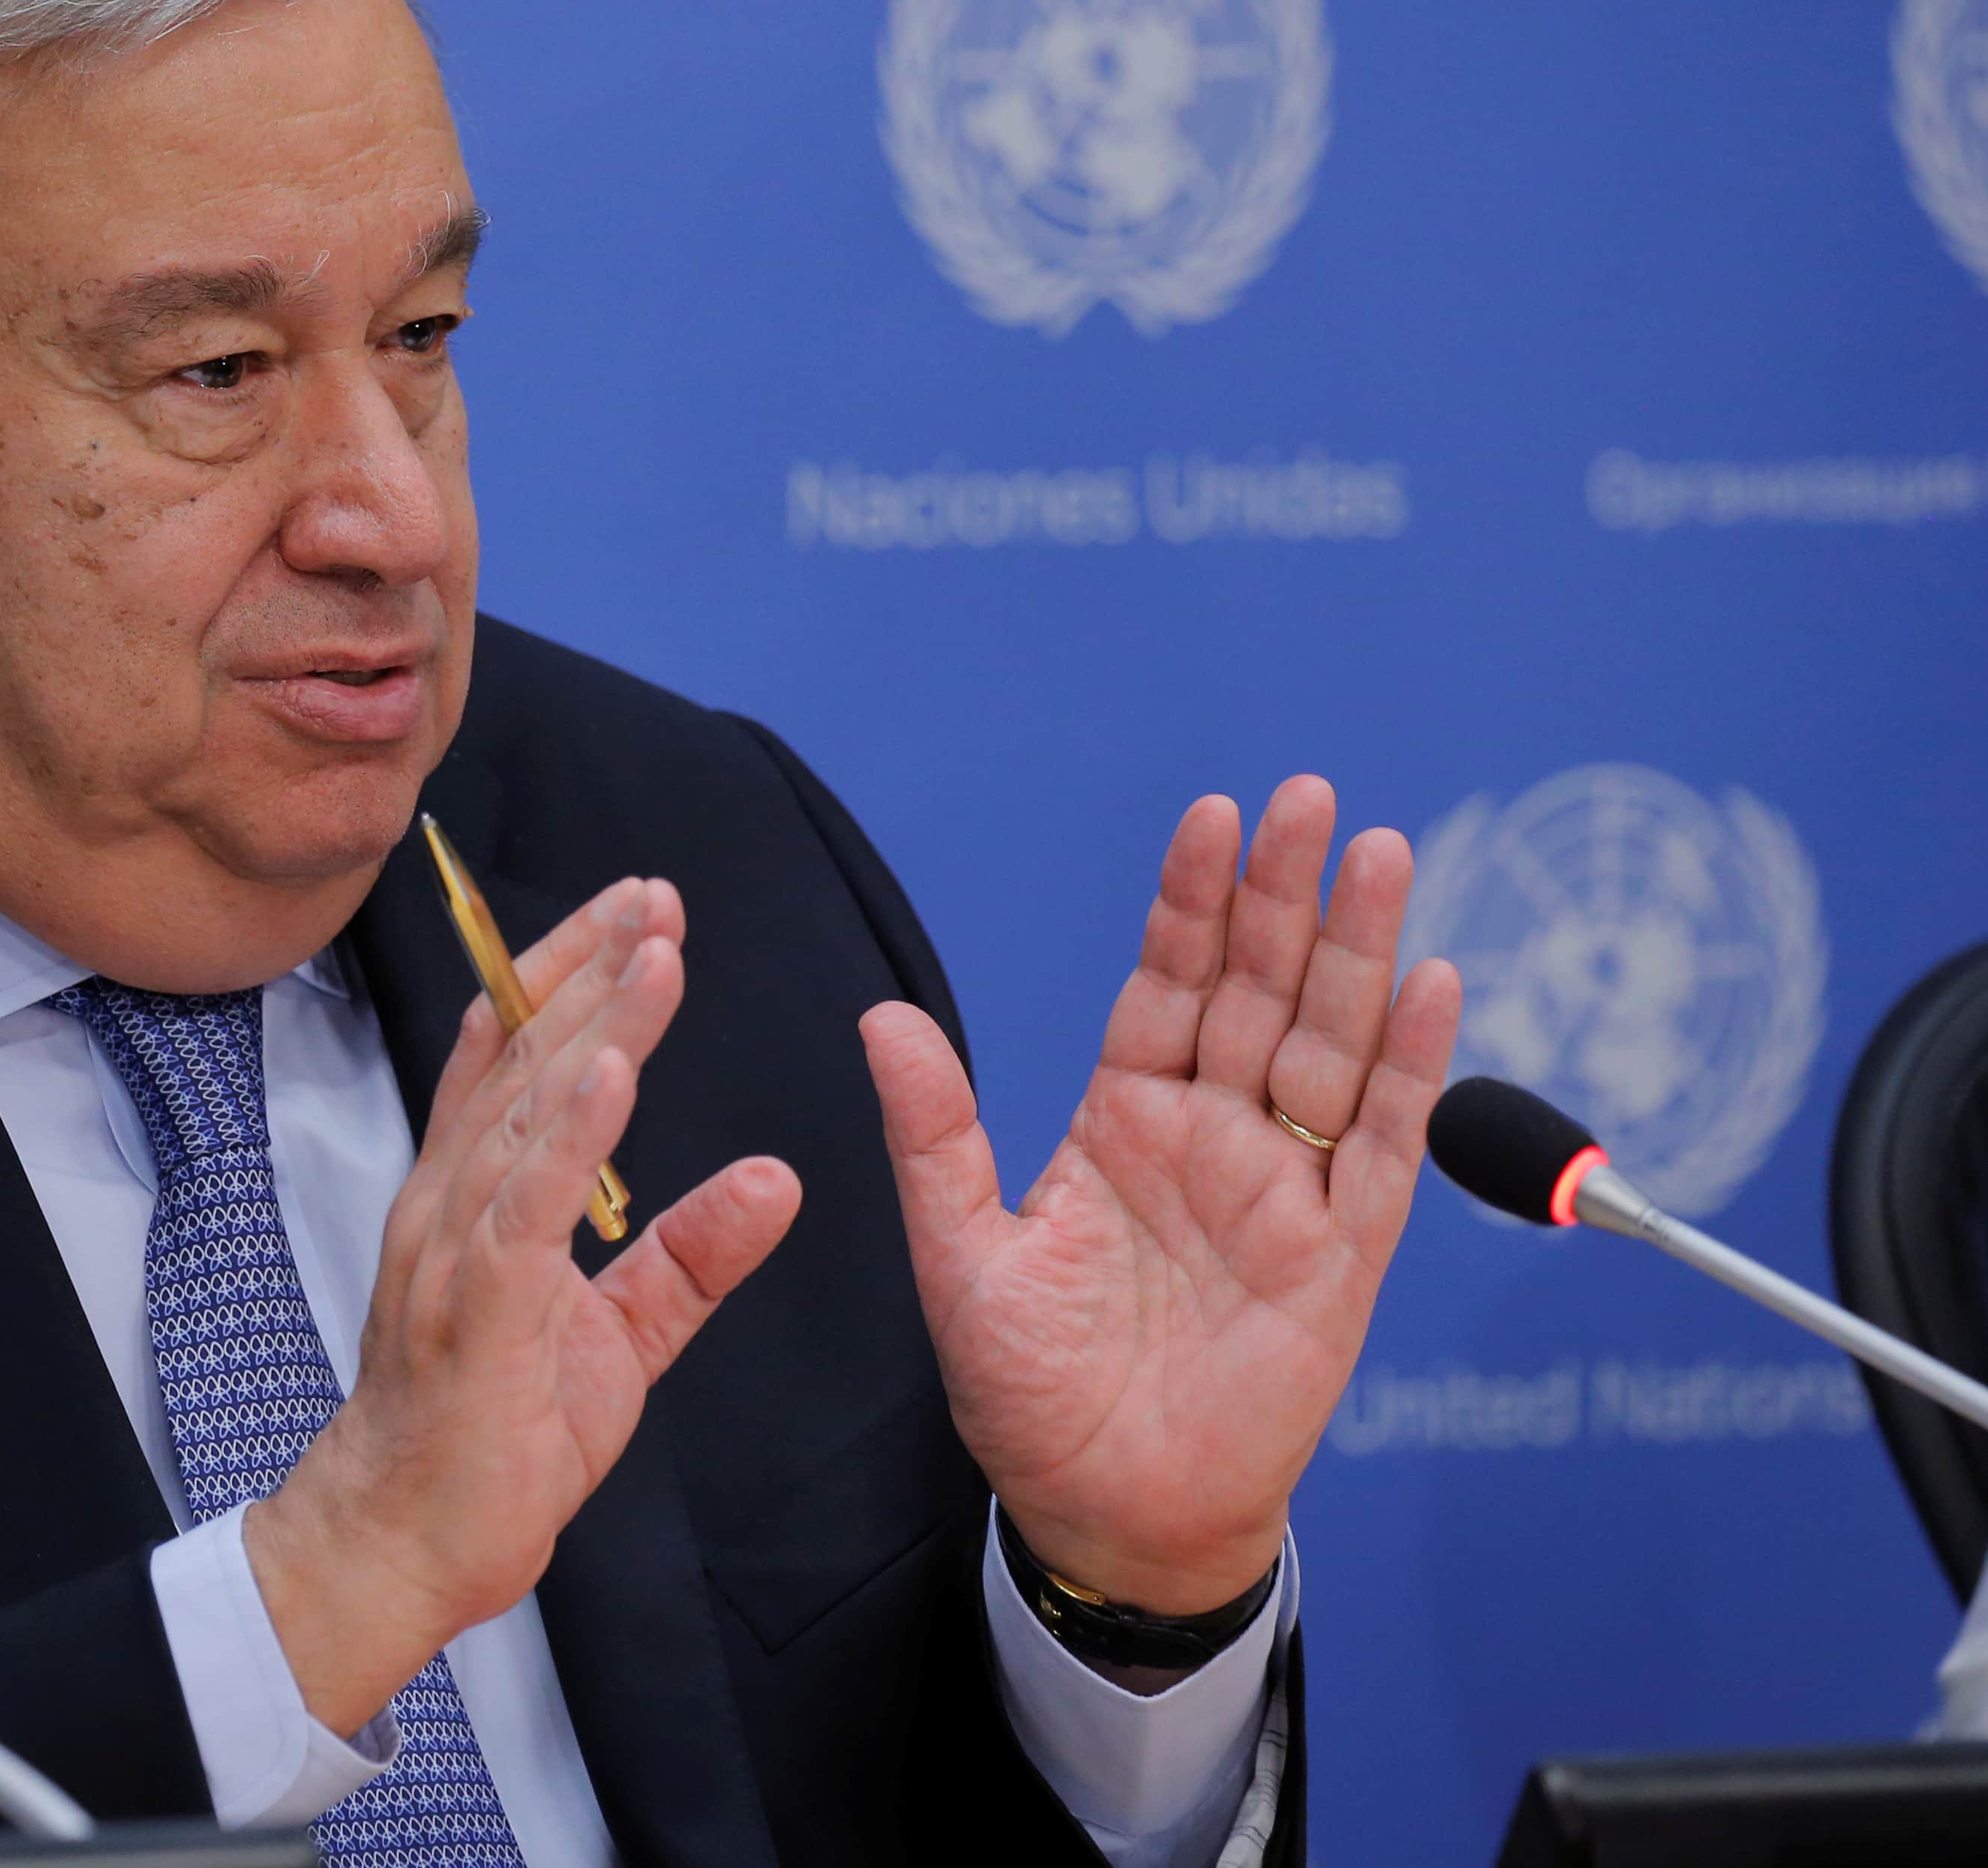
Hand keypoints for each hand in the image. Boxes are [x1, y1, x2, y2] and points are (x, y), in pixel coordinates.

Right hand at [245, 877, 802, 1732]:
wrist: (412, 1543)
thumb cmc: (498, 1434)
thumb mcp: (622, 1332)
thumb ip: (690, 1253)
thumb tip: (772, 1179)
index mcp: (477, 1198)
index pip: (518, 1057)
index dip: (569, 975)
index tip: (636, 911)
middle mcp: (454, 1202)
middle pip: (525, 1059)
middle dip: (590, 968)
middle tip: (657, 894)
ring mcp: (454, 1251)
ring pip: (528, 1112)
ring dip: (593, 1024)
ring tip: (654, 952)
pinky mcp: (475, 1313)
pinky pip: (524, 1208)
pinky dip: (569, 1134)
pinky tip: (610, 1069)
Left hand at [865, 777, 1462, 1618]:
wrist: (1104, 1512)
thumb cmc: (1028, 1394)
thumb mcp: (959, 1252)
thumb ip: (933, 1134)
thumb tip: (879, 1017)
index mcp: (1123, 1121)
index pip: (1167, 984)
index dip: (1192, 902)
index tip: (1214, 815)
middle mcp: (1211, 1137)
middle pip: (1261, 992)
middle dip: (1286, 896)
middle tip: (1312, 798)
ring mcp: (1283, 1190)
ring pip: (1332, 1047)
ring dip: (1360, 953)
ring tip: (1382, 854)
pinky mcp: (1341, 1258)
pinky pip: (1383, 1150)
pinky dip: (1410, 1070)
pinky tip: (1431, 984)